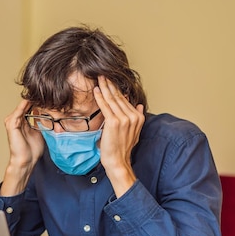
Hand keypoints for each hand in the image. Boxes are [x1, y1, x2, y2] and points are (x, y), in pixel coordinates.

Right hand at [0, 99, 44, 195]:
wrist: (26, 160)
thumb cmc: (32, 150)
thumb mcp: (40, 132)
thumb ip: (41, 122)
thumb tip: (49, 114)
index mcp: (21, 121)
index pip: (29, 107)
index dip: (38, 102)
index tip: (48, 96)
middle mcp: (15, 119)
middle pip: (25, 105)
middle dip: (35, 99)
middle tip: (46, 92)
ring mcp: (12, 121)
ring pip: (22, 106)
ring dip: (31, 101)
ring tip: (40, 94)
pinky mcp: (11, 124)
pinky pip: (19, 112)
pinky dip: (25, 105)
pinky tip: (32, 101)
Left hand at [94, 76, 144, 196]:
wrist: (118, 160)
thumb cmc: (122, 147)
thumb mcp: (134, 131)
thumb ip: (136, 116)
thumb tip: (138, 104)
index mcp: (138, 117)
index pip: (125, 99)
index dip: (117, 89)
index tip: (110, 80)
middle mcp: (133, 116)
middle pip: (119, 97)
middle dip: (110, 85)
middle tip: (103, 74)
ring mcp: (124, 119)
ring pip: (112, 99)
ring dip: (104, 87)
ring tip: (99, 78)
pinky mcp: (114, 122)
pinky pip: (105, 106)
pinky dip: (100, 97)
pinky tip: (96, 90)